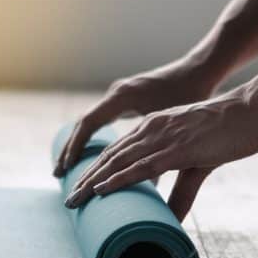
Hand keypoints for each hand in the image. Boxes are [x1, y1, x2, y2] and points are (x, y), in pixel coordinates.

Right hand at [54, 60, 218, 176]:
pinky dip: (91, 138)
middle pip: (84, 124)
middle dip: (70, 150)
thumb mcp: (174, 125)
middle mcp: (116, 94)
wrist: (200, 69)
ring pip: (91, 123)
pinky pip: (101, 120)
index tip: (67, 168)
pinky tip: (87, 153)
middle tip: (56, 174)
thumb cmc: (191, 94)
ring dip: (77, 145)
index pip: (89, 123)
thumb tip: (148, 187)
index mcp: (123, 97)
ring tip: (64, 169)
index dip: (76, 147)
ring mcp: (119, 95)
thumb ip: (159, 150)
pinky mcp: (126, 100)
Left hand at [63, 89, 257, 219]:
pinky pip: (142, 166)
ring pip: (118, 161)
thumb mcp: (197, 162)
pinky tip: (101, 189)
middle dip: (86, 179)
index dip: (96, 170)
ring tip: (75, 200)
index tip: (79, 188)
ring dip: (93, 182)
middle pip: (109, 157)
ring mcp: (163, 137)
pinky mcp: (178, 148)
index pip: (116, 150)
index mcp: (153, 127)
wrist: (253, 110)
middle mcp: (151, 129)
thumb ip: (182, 190)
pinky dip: (118, 178)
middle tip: (68, 200)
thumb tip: (172, 218)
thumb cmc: (229, 133)